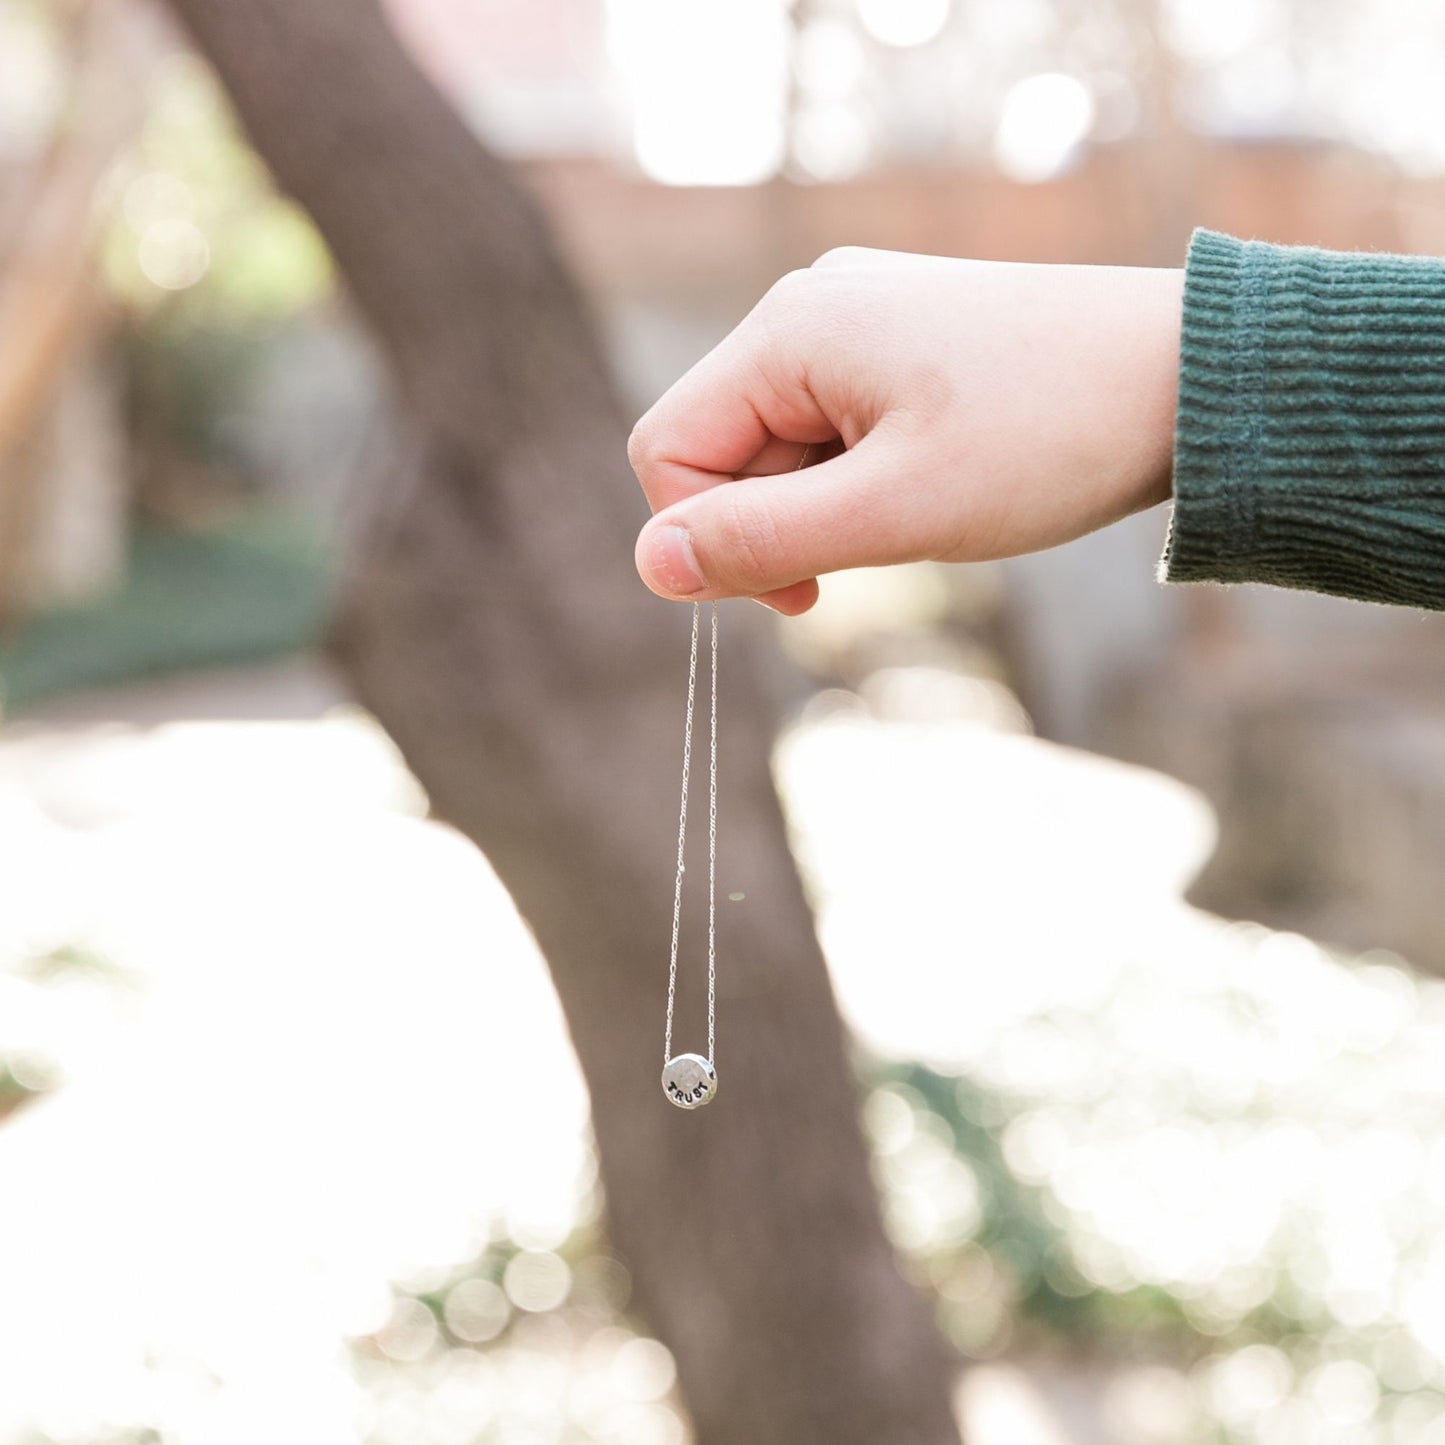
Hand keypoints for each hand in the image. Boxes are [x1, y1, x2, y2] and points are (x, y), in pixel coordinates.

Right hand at [628, 247, 1183, 613]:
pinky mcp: (901, 338)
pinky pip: (834, 425)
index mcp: (789, 330)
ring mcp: (859, 317)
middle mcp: (810, 307)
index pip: (668, 450)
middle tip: (878, 553)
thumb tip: (650, 565)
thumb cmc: (1050, 438)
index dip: (707, 541)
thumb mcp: (894, 511)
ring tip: (924, 510)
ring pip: (781, 444)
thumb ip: (761, 540)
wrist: (1191, 375)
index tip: (804, 598)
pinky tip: (934, 482)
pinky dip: (861, 477)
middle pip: (722, 447)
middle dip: (777, 525)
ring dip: (828, 505)